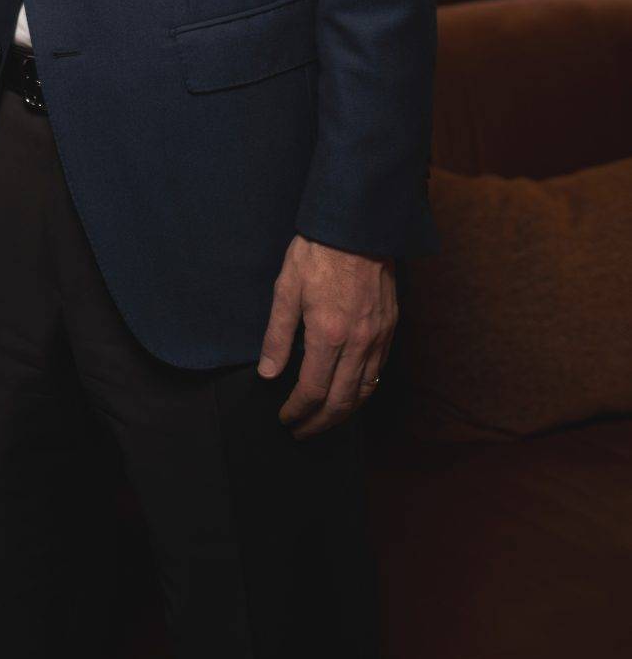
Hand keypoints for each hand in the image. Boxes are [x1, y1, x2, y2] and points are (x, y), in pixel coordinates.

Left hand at [258, 235, 396, 439]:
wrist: (358, 226)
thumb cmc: (317, 253)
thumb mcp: (286, 290)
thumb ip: (277, 336)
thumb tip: (269, 373)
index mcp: (328, 335)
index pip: (313, 391)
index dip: (297, 411)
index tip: (285, 418)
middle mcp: (358, 343)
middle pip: (341, 401)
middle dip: (319, 423)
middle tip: (301, 432)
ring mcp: (378, 337)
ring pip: (364, 391)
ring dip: (343, 414)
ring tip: (323, 421)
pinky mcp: (390, 328)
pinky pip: (378, 372)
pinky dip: (362, 392)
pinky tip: (349, 393)